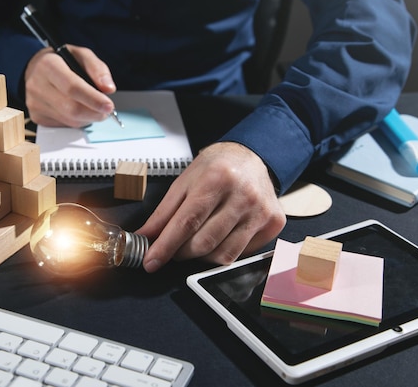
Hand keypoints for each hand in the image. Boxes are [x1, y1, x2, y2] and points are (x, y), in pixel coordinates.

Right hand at [24, 45, 116, 126]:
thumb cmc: (62, 61)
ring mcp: (34, 103)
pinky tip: (78, 110)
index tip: (109, 106)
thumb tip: (108, 89)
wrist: (37, 69)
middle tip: (107, 110)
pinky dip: (77, 121)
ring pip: (70, 120)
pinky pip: (64, 125)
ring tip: (93, 107)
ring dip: (88, 118)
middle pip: (72, 108)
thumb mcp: (82, 55)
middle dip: (95, 113)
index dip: (93, 99)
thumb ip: (98, 69)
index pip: (72, 87)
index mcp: (48, 65)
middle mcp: (37, 85)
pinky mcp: (36, 117)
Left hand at [137, 142, 285, 272]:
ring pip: (223, 255)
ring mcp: (261, 211)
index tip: (151, 261)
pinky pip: (241, 254)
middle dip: (181, 252)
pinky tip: (220, 237)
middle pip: (204, 242)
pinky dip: (223, 252)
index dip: (166, 246)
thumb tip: (144, 238)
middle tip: (174, 247)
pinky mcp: (273, 223)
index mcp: (217, 178)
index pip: (187, 222)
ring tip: (195, 242)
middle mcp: (243, 195)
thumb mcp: (184, 183)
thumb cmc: (215, 168)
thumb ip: (163, 213)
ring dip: (201, 257)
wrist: (250, 157)